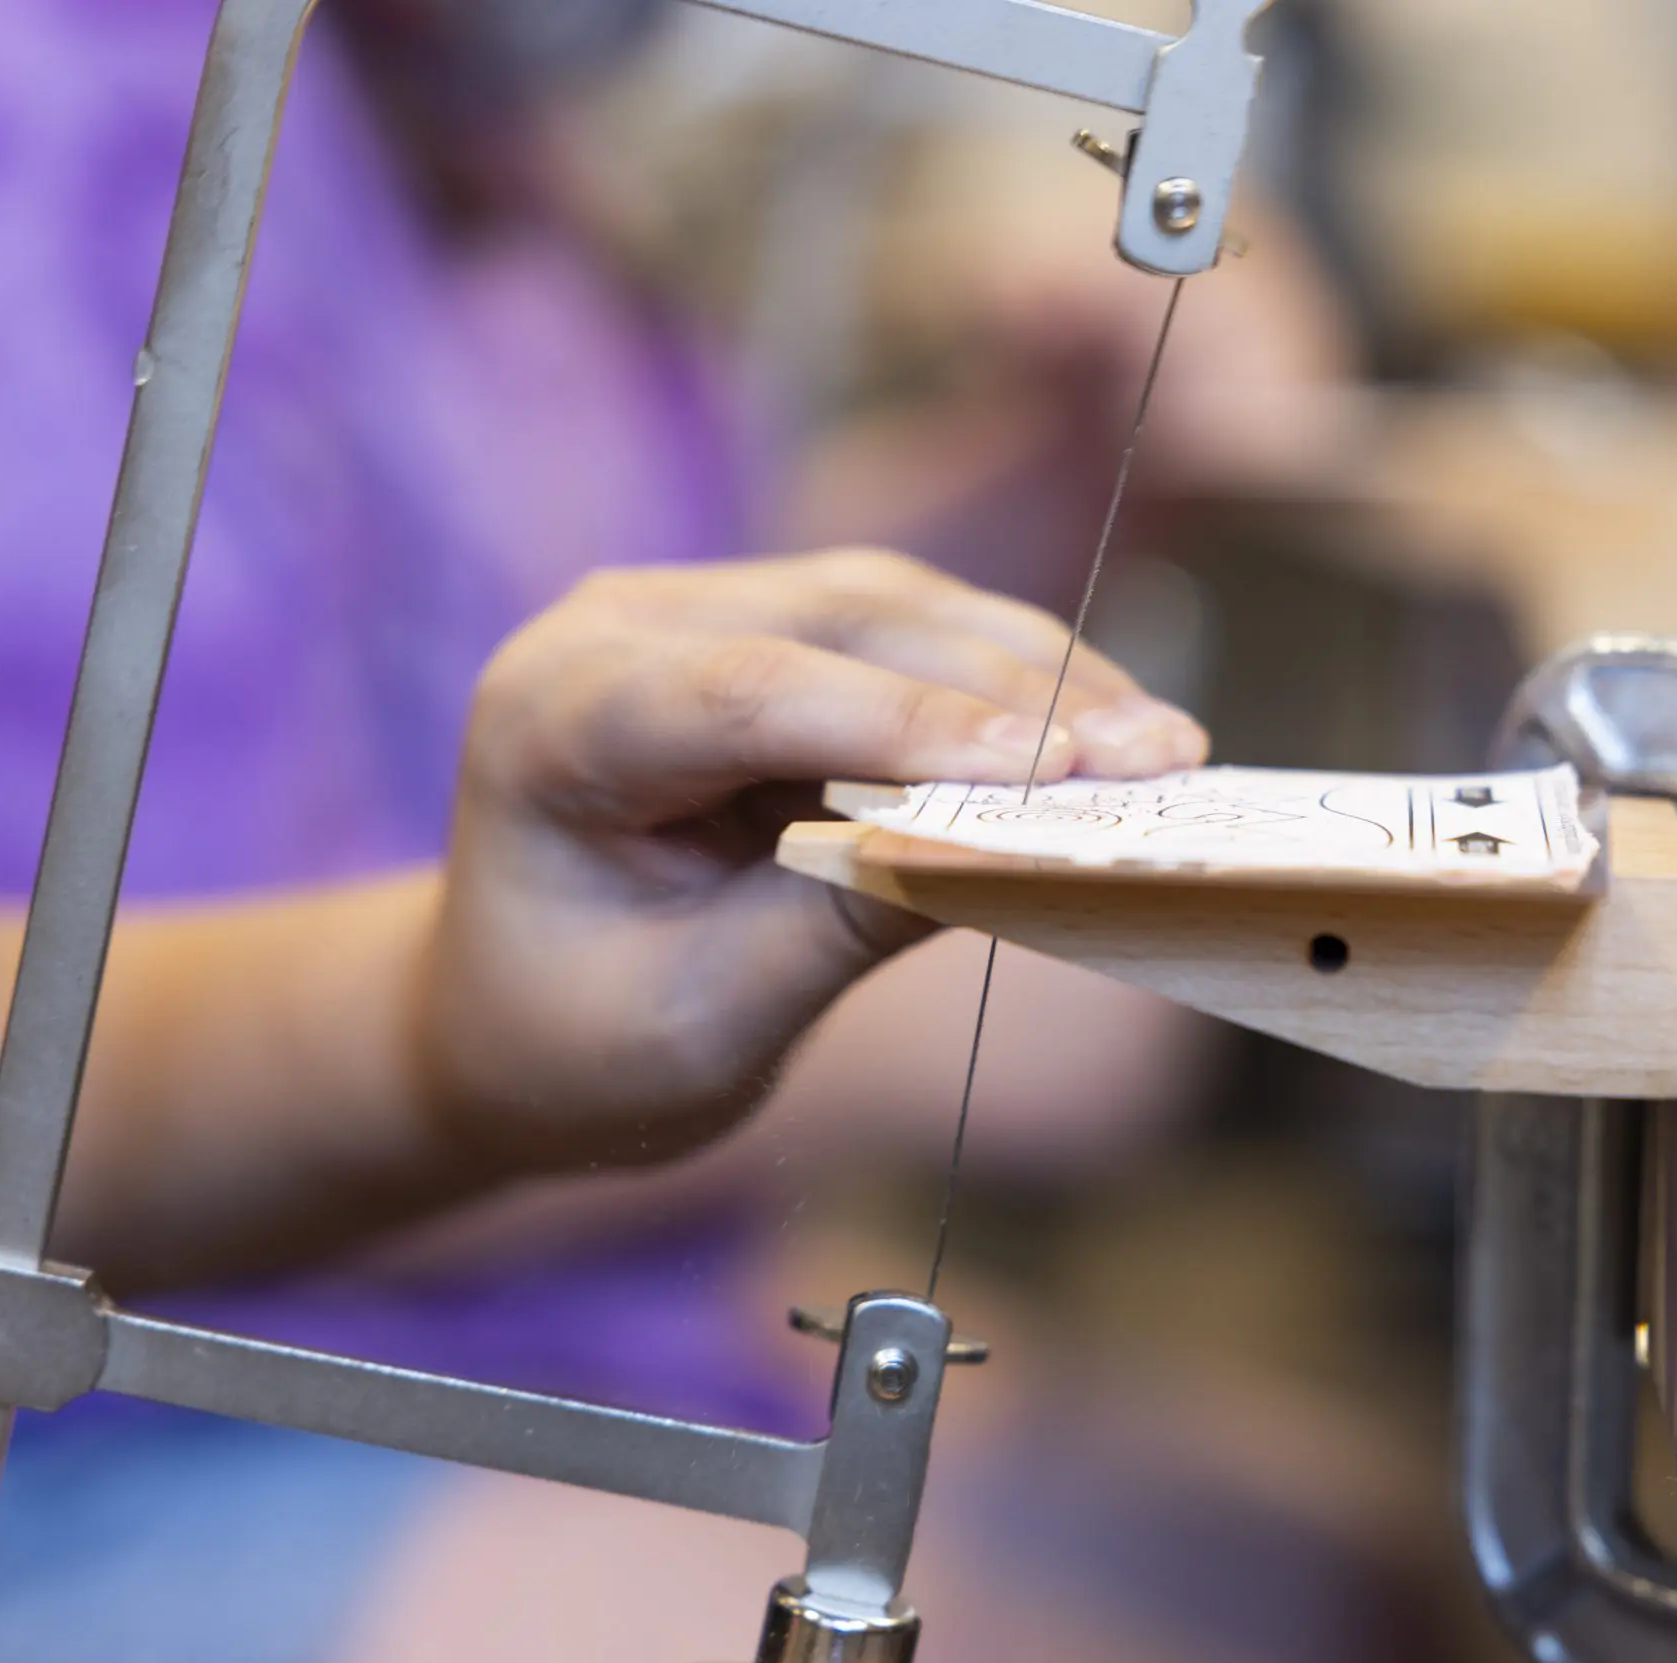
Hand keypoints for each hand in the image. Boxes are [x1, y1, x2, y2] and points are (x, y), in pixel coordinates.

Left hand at [414, 549, 1206, 1170]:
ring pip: (898, 610)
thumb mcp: (697, 1020)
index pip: (745, 696)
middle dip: (1014, 694)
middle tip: (1160, 758)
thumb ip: (834, 925)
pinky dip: (1013, 685)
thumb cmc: (575, 1039)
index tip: (1055, 768)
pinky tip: (1108, 732)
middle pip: (843, 627)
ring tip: (1165, 748)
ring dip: (1039, 676)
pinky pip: (912, 636)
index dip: (909, 726)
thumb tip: (1008, 853)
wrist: (511, 1016)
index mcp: (550, 720)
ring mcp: (698, 613)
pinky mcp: (773, 634)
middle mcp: (617, 630)